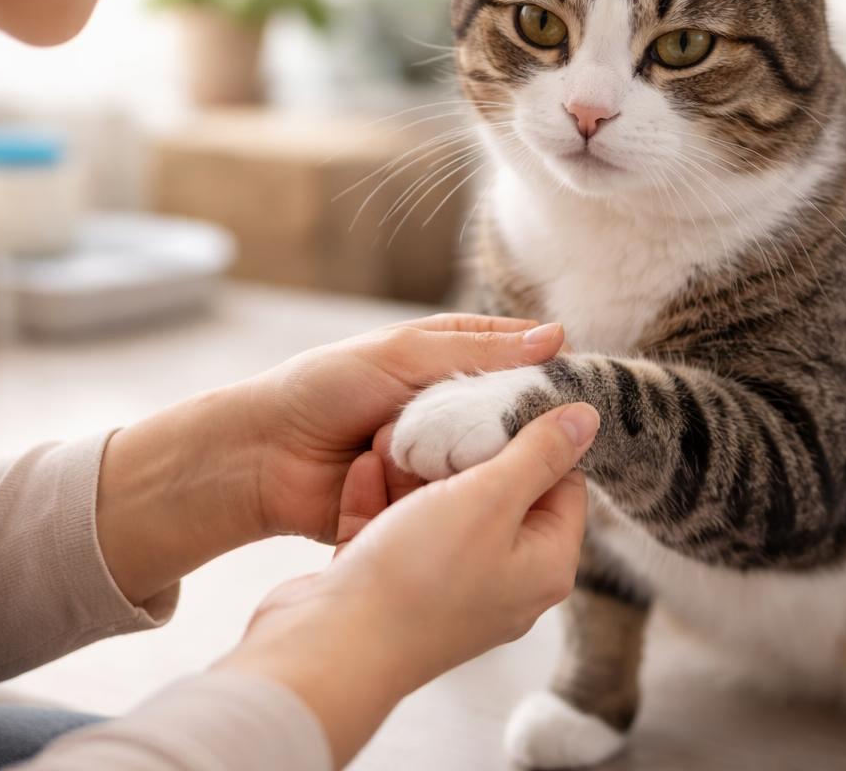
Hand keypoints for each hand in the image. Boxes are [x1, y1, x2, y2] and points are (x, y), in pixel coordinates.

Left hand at [94, 313, 563, 605]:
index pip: (520, 361)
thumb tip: (556, 338)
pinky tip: (471, 506)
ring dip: (486, 470)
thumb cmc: (323, 389)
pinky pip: (460, 506)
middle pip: (512, 421)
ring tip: (495, 474)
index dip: (550, 375)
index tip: (583, 391)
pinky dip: (460, 503)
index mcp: (451, 360)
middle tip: (550, 444)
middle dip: (522, 433)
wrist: (263, 459)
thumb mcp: (403, 356)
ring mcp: (441, 460)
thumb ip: (477, 351)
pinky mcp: (426, 504)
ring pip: (491, 467)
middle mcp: (452, 410)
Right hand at [219, 402, 598, 767]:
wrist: (329, 649)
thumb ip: (538, 454)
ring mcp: (445, 588)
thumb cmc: (420, 578)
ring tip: (394, 429)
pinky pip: (394, 529)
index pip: (563, 486)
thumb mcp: (490, 499)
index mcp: (543, 567)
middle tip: (447, 408)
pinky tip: (365, 464)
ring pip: (439, 509)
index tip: (505, 401)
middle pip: (498, 494)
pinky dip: (379, 497)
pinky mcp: (393, 588)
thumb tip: (588, 418)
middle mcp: (501, 582)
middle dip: (467, 449)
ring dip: (414, 469)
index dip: (538, 439)